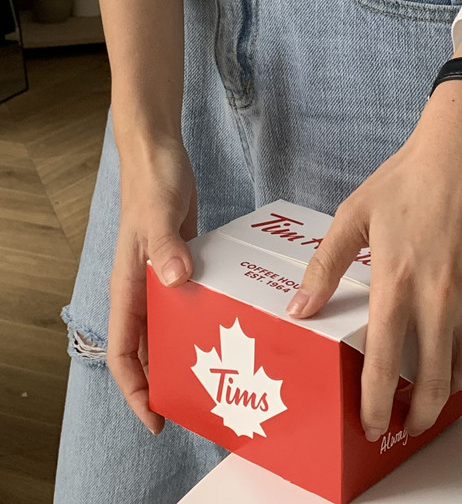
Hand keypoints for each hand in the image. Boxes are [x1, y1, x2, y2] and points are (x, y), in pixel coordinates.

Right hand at [107, 137, 197, 433]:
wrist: (158, 152)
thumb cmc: (151, 182)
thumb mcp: (158, 214)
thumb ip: (164, 248)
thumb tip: (174, 282)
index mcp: (128, 286)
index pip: (123, 352)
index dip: (135, 390)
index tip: (156, 418)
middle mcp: (142, 288)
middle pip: (148, 348)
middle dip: (165, 381)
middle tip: (199, 405)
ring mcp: (162, 275)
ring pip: (170, 326)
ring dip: (186, 350)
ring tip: (218, 375)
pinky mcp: (181, 261)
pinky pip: (189, 300)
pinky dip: (203, 316)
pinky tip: (229, 324)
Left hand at [285, 80, 461, 440]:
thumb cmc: (409, 178)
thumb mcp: (354, 215)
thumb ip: (325, 265)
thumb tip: (299, 308)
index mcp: (396, 282)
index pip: (385, 367)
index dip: (376, 406)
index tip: (373, 425)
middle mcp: (440, 297)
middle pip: (434, 382)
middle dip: (420, 416)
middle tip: (411, 424)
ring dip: (454, 388)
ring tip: (439, 387)